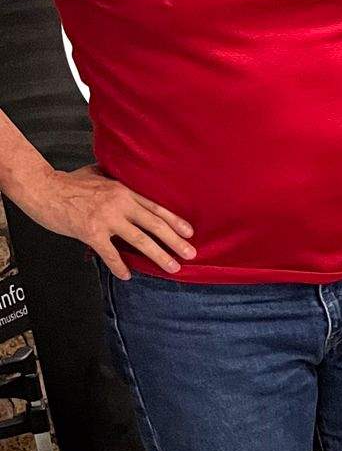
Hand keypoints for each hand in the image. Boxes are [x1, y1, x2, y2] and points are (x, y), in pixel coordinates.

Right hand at [19, 165, 194, 279]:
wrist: (41, 187)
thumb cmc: (68, 182)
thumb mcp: (97, 175)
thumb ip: (114, 179)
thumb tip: (125, 178)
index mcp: (123, 190)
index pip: (155, 207)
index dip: (175, 221)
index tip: (190, 233)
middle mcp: (119, 203)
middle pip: (154, 224)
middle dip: (175, 241)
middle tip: (191, 254)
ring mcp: (105, 218)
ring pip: (139, 239)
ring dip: (158, 255)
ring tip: (172, 267)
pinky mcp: (89, 231)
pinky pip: (109, 253)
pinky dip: (119, 266)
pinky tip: (127, 275)